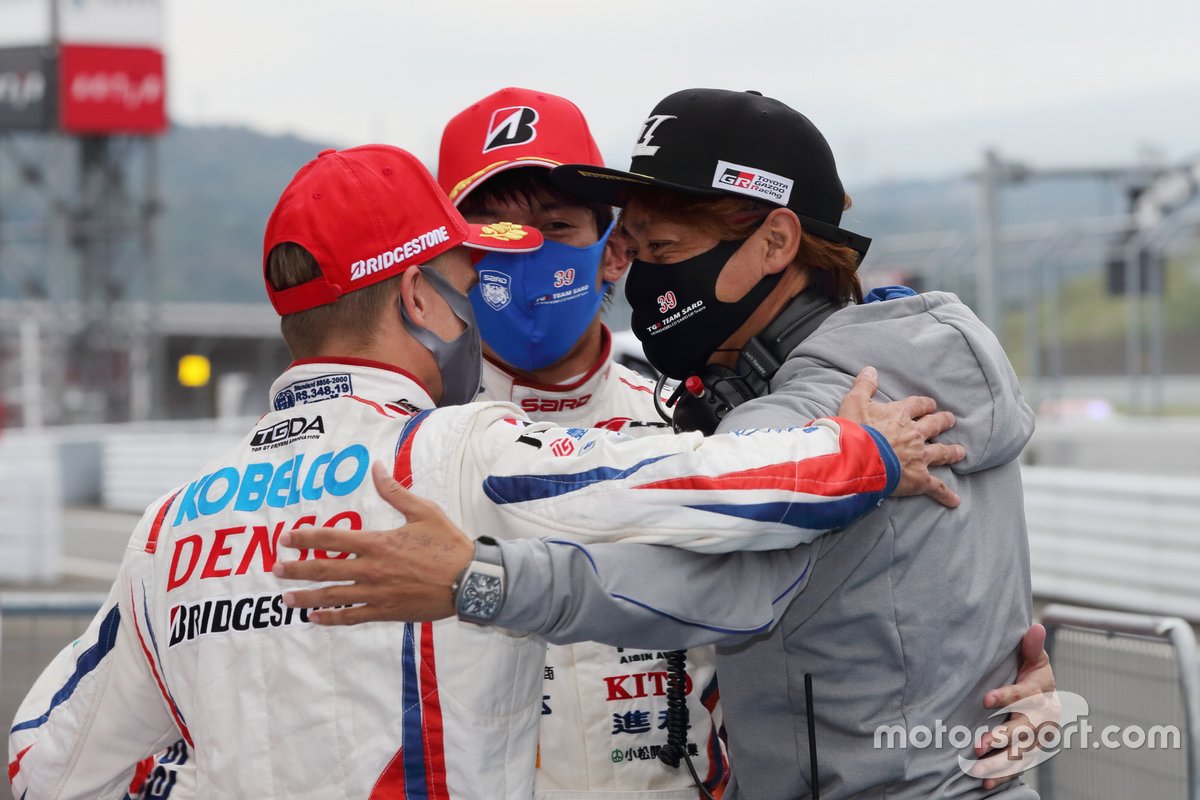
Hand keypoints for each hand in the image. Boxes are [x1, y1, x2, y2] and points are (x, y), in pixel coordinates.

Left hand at [272, 462, 474, 624]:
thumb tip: (376, 467)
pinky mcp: (387, 611)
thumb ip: (395, 492)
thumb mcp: (424, 511)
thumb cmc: (448, 544)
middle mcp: (372, 569)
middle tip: (276, 569)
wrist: (470, 581)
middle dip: (297, 569)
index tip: (286, 537)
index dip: (307, 537)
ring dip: (307, 597)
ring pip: (334, 597)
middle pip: (325, 570)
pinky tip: (316, 618)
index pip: (333, 539)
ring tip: (286, 599)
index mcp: (378, 543)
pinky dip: (332, 618)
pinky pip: (352, 617)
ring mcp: (378, 593)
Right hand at [837, 366, 964, 507]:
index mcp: (900, 415)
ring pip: (941, 452)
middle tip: (951, 420)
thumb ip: (864, 386)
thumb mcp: (853, 402)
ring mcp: (919, 457)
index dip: (924, 405)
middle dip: (943, 422)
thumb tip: (870, 370)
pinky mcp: (918, 478)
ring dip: (952, 452)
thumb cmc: (854, 431)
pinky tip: (955, 501)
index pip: (917, 405)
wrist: (858, 458)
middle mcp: (914, 434)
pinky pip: (936, 487)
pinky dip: (945, 494)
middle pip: (934, 425)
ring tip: (961, 452)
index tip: (930, 405)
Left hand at [973, 624, 1056, 789]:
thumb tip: (1035, 626)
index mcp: (1043, 693)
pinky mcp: (1030, 751)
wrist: (1044, 695)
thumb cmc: (1032, 672)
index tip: (985, 699)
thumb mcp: (1033, 658)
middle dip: (1003, 738)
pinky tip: (986, 784)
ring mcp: (1037, 738)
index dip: (1006, 697)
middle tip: (980, 744)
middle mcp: (1043, 718)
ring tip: (980, 769)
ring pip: (1021, 753)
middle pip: (1023, 730)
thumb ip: (1031, 647)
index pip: (1024, 695)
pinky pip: (1019, 766)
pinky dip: (1004, 776)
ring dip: (1001, 762)